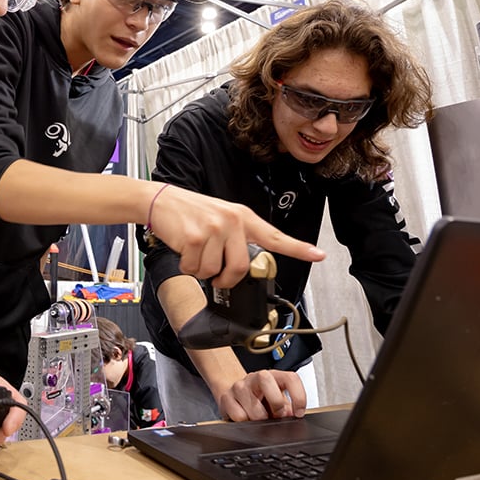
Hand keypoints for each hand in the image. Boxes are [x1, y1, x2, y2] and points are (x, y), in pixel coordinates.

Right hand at [147, 185, 324, 287]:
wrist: (160, 200)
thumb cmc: (190, 213)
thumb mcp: (220, 218)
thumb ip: (237, 238)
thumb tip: (242, 268)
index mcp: (243, 217)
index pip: (275, 235)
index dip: (298, 248)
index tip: (318, 255)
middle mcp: (232, 221)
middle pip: (240, 268)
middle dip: (225, 278)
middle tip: (215, 274)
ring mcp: (213, 228)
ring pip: (214, 272)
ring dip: (201, 270)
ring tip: (195, 251)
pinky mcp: (194, 237)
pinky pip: (195, 269)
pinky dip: (186, 266)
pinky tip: (184, 250)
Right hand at [217, 369, 307, 420]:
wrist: (234, 395)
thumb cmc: (259, 398)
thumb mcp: (276, 399)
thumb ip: (287, 407)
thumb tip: (292, 416)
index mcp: (273, 376)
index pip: (290, 378)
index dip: (298, 396)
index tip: (299, 413)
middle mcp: (255, 377)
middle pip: (266, 381)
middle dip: (276, 404)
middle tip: (276, 415)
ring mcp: (239, 386)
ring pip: (253, 407)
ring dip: (260, 419)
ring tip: (260, 418)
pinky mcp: (226, 397)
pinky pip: (240, 417)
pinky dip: (246, 422)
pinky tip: (247, 417)